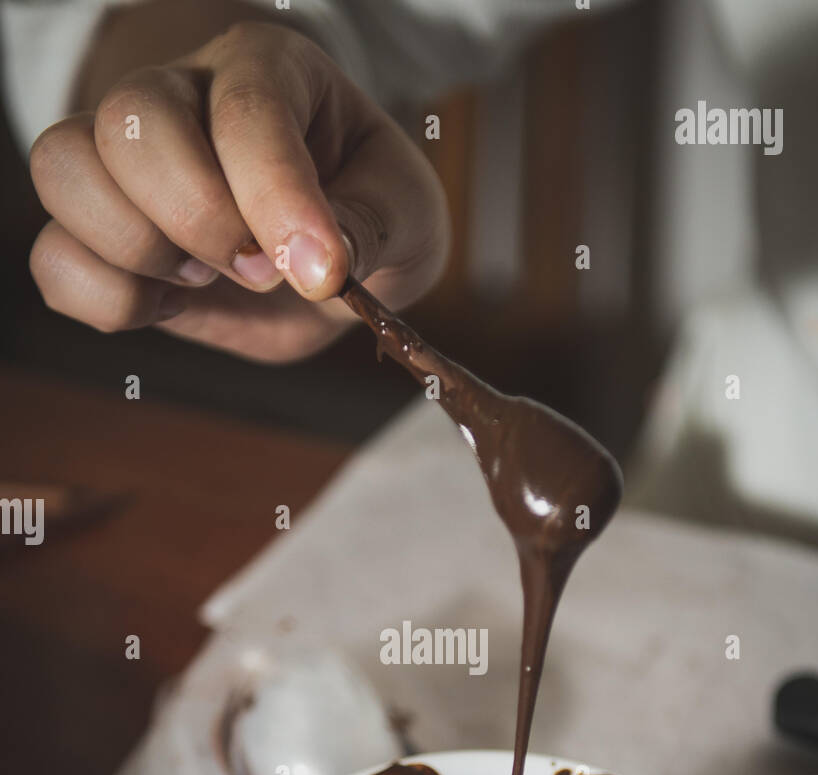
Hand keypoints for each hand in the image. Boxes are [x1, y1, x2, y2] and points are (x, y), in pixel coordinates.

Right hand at [28, 19, 448, 360]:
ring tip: (201, 279)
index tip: (321, 273)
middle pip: (130, 123)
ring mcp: (125, 166)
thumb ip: (376, 225)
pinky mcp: (99, 237)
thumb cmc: (368, 216)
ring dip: (135, 249)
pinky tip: (168, 304)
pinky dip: (105, 298)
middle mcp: (180, 98)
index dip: (275, 197)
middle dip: (197, 218)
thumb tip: (322, 262)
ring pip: (63, 169)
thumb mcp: (407, 215)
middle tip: (259, 272)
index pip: (245, 112)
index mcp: (268, 71)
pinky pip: (53, 257)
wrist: (324, 262)